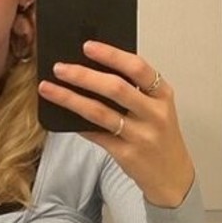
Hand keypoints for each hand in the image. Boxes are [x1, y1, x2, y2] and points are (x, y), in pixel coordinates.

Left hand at [38, 41, 194, 207]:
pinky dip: (76, 123)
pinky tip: (61, 115)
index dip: (112, 55)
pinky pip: (95, 135)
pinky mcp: (126, 155)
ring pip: (100, 113)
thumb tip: (94, 69)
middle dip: (84, 75)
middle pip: (116, 88)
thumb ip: (135, 90)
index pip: (138, 68)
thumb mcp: (157, 108)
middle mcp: (154, 114)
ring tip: (49, 88)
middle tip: (60, 68)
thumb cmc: (161, 136)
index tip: (88, 46)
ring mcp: (141, 136)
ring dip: (71, 99)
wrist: (172, 176)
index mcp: (163, 95)